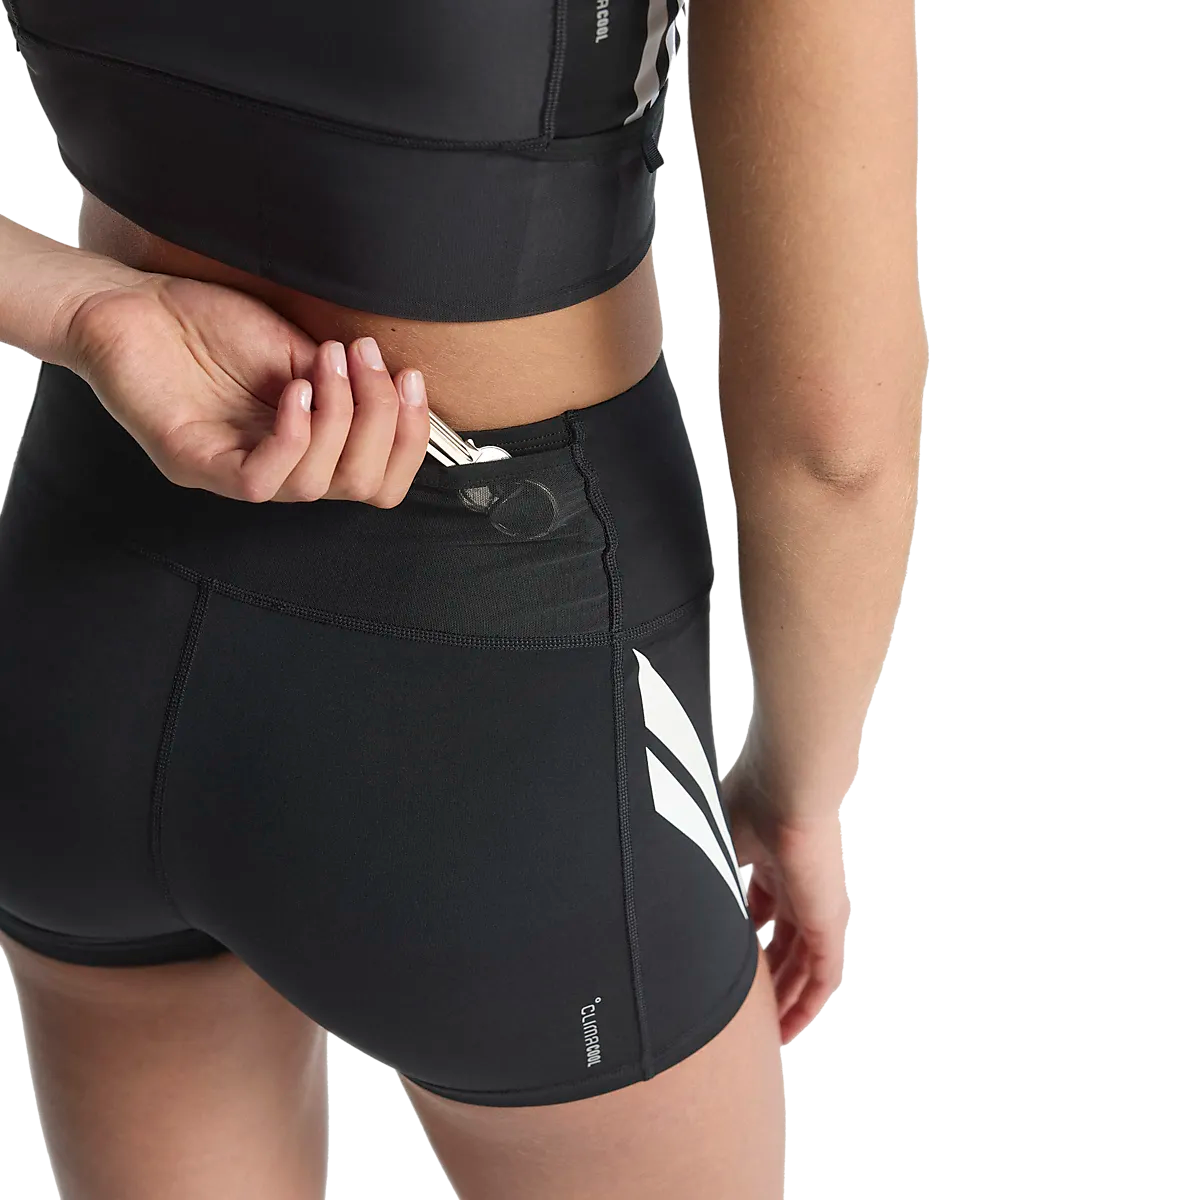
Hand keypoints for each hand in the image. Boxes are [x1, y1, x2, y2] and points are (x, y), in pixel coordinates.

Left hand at [63, 270, 429, 505]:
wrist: (132, 303)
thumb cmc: (207, 324)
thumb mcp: (298, 350)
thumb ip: (345, 382)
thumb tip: (397, 390)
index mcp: (307, 447)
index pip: (378, 479)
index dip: (409, 439)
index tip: (410, 379)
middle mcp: (278, 468)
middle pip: (361, 486)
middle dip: (382, 421)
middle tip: (369, 363)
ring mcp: (237, 472)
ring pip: (317, 485)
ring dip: (339, 418)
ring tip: (329, 364)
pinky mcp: (197, 464)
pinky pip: (262, 480)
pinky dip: (292, 437)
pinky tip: (296, 392)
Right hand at [721, 745, 849, 1044]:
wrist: (784, 790)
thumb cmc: (746, 802)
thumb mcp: (711, 844)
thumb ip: (695, 874)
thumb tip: (649, 888)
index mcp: (769, 862)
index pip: (762, 910)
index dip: (747, 940)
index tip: (726, 967)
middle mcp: (795, 886)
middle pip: (784, 943)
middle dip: (767, 979)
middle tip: (745, 1013)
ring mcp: (815, 905)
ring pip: (804, 966)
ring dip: (787, 1000)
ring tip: (767, 1034)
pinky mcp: (830, 920)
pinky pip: (824, 975)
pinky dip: (808, 1004)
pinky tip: (790, 1028)